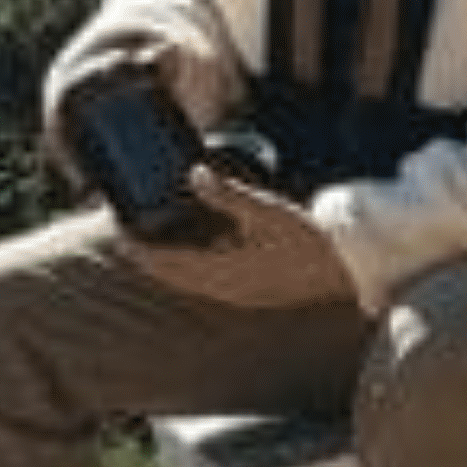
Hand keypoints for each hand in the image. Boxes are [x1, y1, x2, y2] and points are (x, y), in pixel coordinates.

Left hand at [127, 169, 354, 309]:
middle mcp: (225, 289)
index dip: (138, 247)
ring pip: (188, 280)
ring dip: (168, 261)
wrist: (345, 274)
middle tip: (128, 230)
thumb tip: (195, 173)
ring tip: (153, 237)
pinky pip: (207, 281)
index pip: (166, 263)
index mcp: (223, 272)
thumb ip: (230, 195)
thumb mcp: (269, 212)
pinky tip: (195, 247)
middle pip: (172, 275)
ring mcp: (237, 294)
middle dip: (148, 254)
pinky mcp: (249, 292)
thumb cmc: (309, 241)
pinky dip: (190, 265)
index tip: (120, 227)